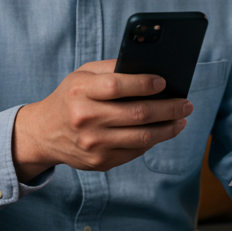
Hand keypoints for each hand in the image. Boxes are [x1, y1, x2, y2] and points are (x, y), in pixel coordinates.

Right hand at [11, 60, 192, 182]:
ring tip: (181, 119)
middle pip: (137, 114)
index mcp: (80, 91)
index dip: (144, 84)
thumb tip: (151, 69)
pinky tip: (163, 131)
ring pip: (142, 137)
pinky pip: (135, 151)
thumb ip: (111, 68)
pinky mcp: (100, 161)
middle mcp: (85, 118)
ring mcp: (93, 143)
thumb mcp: (82, 75)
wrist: (44, 133)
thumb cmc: (70, 97)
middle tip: (186, 103)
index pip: (117, 86)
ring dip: (169, 128)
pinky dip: (153, 140)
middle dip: (169, 108)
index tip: (165, 81)